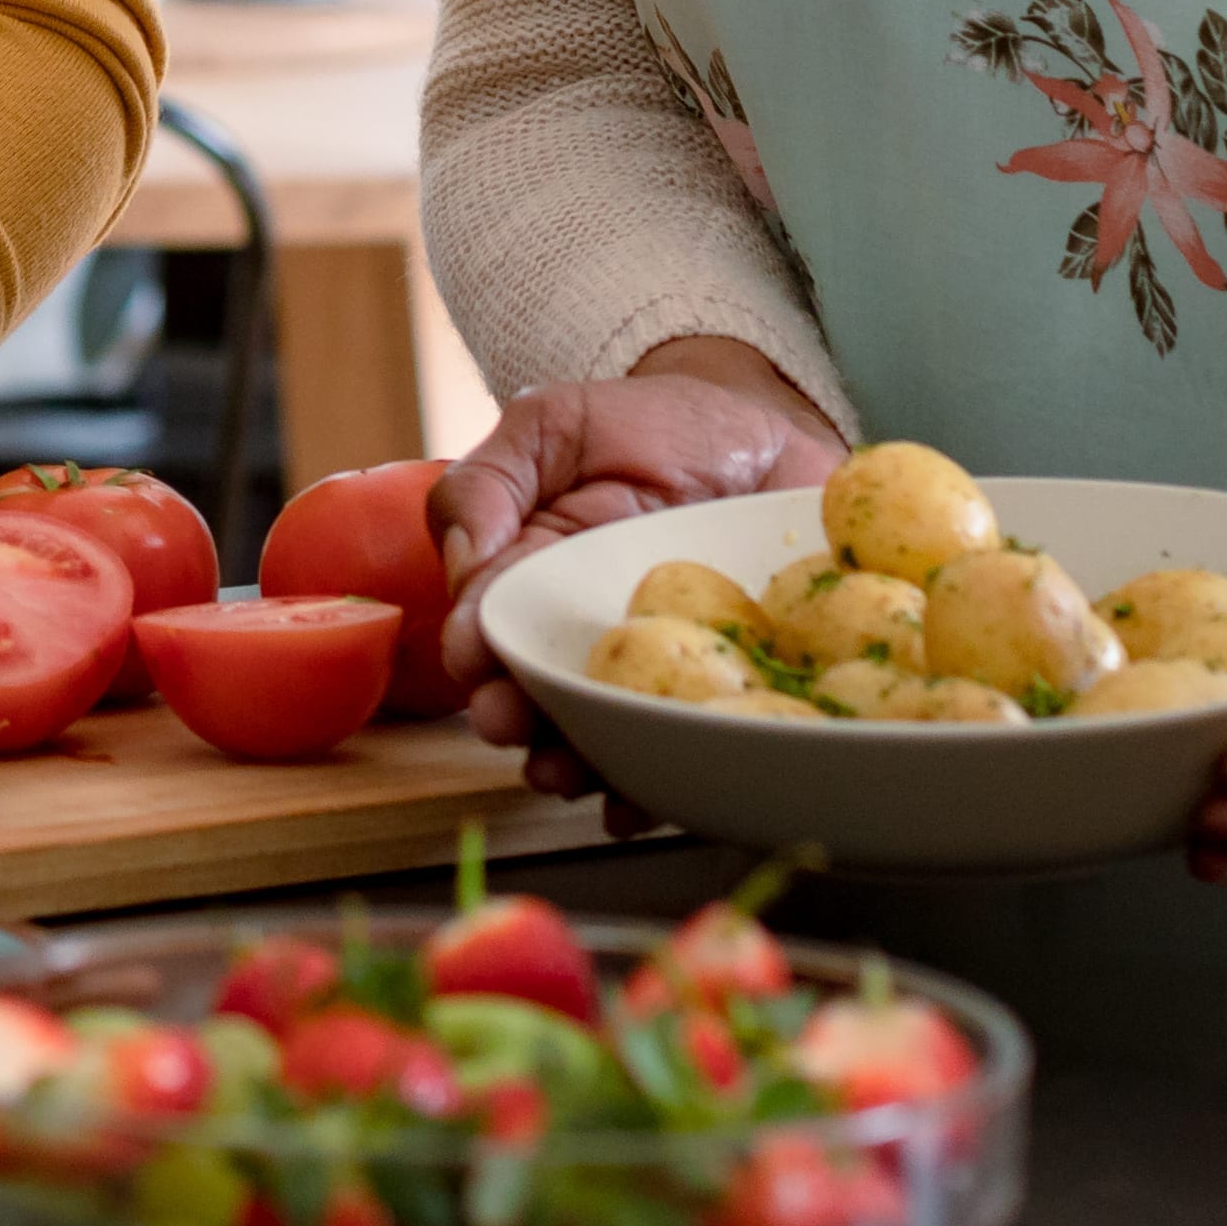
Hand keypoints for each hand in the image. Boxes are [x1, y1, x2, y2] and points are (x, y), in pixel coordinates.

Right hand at [424, 342, 845, 765]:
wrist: (765, 430)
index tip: (472, 662)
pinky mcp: (726, 690)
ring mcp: (656, 671)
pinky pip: (693, 749)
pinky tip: (638, 802)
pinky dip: (663, 788)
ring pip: (605, 734)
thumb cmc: (651, 423)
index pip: (493, 623)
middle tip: (511, 725)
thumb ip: (490, 481)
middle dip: (517, 718)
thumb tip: (462, 564)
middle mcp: (586, 640)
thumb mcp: (554, 423)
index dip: (477, 648)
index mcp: (533, 580)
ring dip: (575, 763)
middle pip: (540, 695)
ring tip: (566, 773)